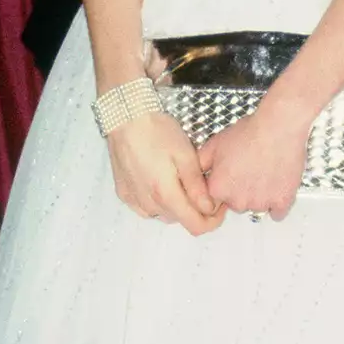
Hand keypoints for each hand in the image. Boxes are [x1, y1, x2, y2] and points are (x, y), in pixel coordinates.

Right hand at [107, 110, 225, 235]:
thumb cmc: (157, 131)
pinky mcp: (124, 193)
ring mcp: (133, 200)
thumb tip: (209, 208)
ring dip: (177, 206)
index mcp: (165, 194)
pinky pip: (146, 209)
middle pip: (180, 220)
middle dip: (195, 209)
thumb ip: (197, 187)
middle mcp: (148, 203)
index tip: (219, 207)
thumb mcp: (186, 156)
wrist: (125, 117)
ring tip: (180, 181)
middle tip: (202, 187)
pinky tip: (161, 184)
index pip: (195, 226)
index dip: (212, 221)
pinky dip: (158, 203)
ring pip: (163, 215)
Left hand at [197, 104, 310, 219]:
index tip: (231, 176)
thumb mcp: (215, 144)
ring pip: (256, 207)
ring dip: (259, 196)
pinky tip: (276, 185)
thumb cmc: (249, 133)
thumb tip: (196, 173)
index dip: (223, 186)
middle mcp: (237, 201)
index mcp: (218, 189)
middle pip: (236, 204)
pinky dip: (277, 202)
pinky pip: (277, 213)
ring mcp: (260, 203)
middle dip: (241, 191)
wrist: (278, 128)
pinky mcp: (281, 202)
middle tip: (248, 170)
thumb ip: (200, 163)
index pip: (215, 200)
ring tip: (264, 172)